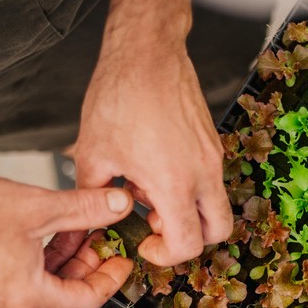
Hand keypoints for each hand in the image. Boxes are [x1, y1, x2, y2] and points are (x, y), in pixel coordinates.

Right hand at [0, 174, 135, 307]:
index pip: (86, 300)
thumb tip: (122, 205)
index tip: (125, 258)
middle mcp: (10, 306)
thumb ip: (85, 209)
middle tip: (107, 233)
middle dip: (90, 262)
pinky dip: (43, 254)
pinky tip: (51, 227)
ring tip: (81, 224)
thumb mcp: (39, 207)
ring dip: (67, 255)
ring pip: (46, 281)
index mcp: (28, 297)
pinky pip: (24, 275)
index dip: (111, 278)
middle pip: (67, 291)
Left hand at [72, 0, 231, 267]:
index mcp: (175, 184)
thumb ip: (93, 196)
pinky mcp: (212, 141)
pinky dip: (189, 186)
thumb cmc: (120, 96)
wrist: (146, 51)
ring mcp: (212, 156)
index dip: (165, 255)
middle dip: (190, 239)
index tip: (145, 245)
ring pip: (214, 204)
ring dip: (188, 211)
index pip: (187, 244)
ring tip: (149, 192)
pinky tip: (155, 167)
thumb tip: (89, 222)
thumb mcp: (94, 154)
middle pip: (217, 232)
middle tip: (156, 228)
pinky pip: (210, 178)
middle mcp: (203, 173)